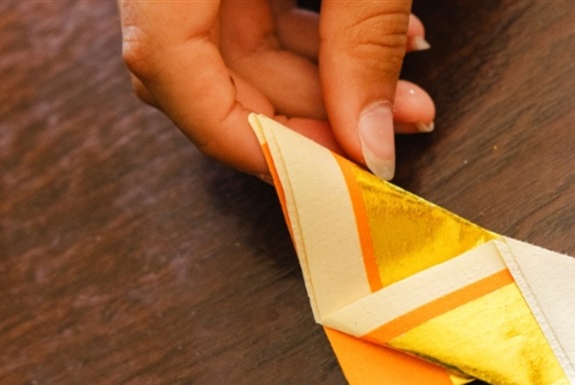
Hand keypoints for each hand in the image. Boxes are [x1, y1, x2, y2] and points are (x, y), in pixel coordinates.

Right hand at [118, 0, 435, 179]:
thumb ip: (364, 40)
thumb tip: (370, 146)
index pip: (168, 70)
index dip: (247, 139)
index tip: (322, 179)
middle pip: (210, 72)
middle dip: (311, 119)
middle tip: (385, 144)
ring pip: (239, 49)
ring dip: (329, 86)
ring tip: (407, 103)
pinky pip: (254, 12)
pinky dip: (319, 41)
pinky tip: (388, 47)